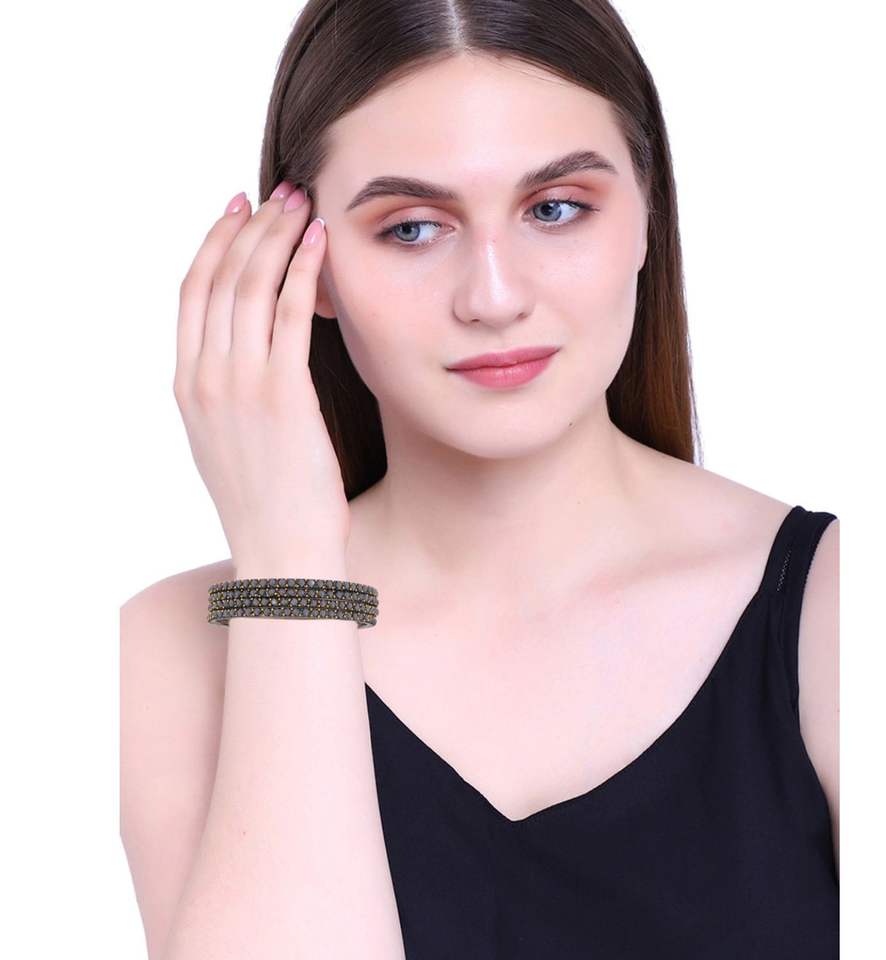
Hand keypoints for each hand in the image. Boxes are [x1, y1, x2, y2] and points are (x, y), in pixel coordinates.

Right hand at [174, 183, 348, 572]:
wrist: (282, 552)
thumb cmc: (268, 502)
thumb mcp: (229, 441)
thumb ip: (228, 393)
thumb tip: (249, 355)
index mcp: (186, 386)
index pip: (191, 294)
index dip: (212, 244)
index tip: (234, 210)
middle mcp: (204, 377)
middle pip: (220, 278)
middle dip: (249, 226)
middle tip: (278, 193)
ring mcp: (238, 383)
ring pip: (251, 286)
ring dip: (277, 236)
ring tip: (302, 203)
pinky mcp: (281, 393)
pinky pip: (289, 313)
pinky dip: (304, 270)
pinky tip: (320, 243)